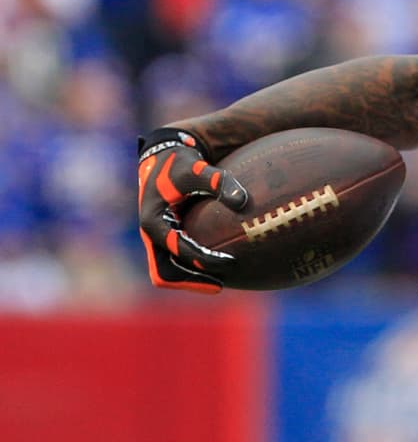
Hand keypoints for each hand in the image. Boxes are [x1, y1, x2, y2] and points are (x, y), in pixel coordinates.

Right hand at [137, 127, 248, 292]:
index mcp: (153, 222)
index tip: (228, 261)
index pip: (177, 250)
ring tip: (221, 282)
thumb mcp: (199, 169)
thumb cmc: (182, 163)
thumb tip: (243, 201)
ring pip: (168, 270)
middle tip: (220, 285)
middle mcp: (151, 234)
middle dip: (191, 281)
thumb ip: (220, 182)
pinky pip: (175, 260)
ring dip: (191, 279)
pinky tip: (218, 265)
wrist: (164, 157)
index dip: (202, 259)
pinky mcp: (164, 236)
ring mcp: (155, 238)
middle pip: (164, 272)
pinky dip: (192, 267)